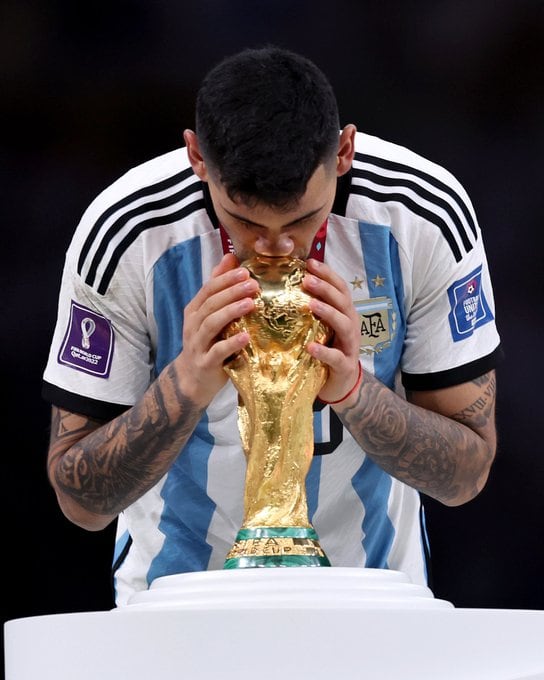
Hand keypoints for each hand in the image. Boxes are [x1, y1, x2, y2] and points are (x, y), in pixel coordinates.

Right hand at [173, 253, 259, 406]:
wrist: (192, 379)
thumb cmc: (207, 343)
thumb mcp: (210, 315)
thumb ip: (218, 288)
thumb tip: (230, 257)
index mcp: (195, 310)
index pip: (208, 289)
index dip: (226, 279)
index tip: (246, 271)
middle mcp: (193, 325)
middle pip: (211, 304)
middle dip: (232, 292)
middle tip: (253, 284)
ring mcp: (197, 344)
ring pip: (211, 324)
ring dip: (231, 312)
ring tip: (250, 304)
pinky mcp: (205, 363)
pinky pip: (217, 351)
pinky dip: (231, 344)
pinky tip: (246, 337)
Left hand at [303, 258, 360, 403]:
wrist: (341, 384)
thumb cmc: (328, 349)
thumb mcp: (321, 326)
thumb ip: (311, 308)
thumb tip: (287, 285)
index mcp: (345, 313)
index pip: (340, 288)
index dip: (327, 274)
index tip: (310, 262)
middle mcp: (351, 325)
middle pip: (343, 301)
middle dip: (325, 288)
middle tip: (306, 279)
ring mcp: (350, 345)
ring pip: (344, 324)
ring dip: (328, 312)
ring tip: (311, 305)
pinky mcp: (345, 366)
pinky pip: (336, 357)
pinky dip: (324, 351)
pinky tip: (310, 347)